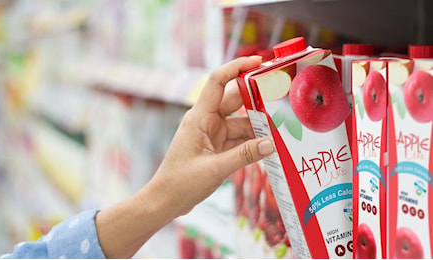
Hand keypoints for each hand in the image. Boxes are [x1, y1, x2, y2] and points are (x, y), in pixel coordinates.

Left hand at [144, 56, 274, 214]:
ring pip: (240, 123)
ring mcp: (212, 134)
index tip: (258, 62)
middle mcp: (206, 121)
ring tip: (281, 131)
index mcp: (199, 118)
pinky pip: (238, 138)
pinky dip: (252, 142)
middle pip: (235, 101)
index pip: (218, 82)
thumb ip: (245, 156)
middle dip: (257, 99)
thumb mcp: (215, 169)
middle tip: (282, 98)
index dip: (236, 67)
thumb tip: (271, 143)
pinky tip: (268, 147)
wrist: (165, 201)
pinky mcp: (216, 147)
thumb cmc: (181, 183)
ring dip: (258, 127)